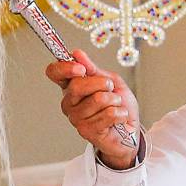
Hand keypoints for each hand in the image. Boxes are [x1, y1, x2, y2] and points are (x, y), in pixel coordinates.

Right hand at [46, 49, 140, 169]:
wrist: (130, 131)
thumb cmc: (119, 106)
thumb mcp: (110, 81)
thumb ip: (93, 69)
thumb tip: (77, 54)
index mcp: (71, 87)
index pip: (54, 73)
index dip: (65, 68)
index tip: (81, 68)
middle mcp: (69, 103)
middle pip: (77, 85)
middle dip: (102, 84)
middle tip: (110, 90)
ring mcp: (76, 118)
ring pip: (98, 99)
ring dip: (115, 101)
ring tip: (115, 107)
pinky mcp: (86, 131)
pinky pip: (108, 114)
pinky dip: (120, 114)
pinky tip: (118, 119)